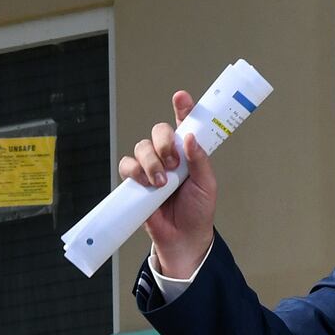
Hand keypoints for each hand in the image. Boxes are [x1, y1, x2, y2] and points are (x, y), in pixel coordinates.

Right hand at [118, 90, 216, 276]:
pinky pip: (127, 165)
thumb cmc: (198, 211)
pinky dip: (134, 171)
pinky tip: (146, 184)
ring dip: (151, 162)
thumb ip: (199, 160)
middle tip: (173, 163)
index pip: (185, 124)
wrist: (183, 238)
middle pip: (159, 131)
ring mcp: (151, 168)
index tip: (181, 97)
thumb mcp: (207, 185)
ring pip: (142, 147)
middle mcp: (169, 156)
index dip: (183, 108)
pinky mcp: (136, 181)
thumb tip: (189, 138)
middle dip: (163, 143)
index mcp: (189, 153)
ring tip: (161, 183)